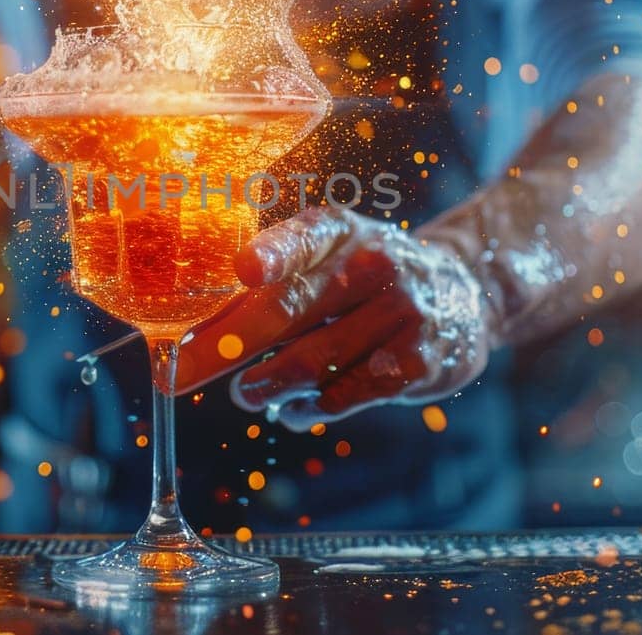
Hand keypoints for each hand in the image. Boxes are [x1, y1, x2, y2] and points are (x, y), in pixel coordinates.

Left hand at [176, 207, 493, 431]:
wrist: (463, 292)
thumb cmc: (365, 278)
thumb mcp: (330, 260)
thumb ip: (271, 288)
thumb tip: (193, 333)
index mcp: (340, 232)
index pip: (304, 239)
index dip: (274, 253)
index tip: (245, 269)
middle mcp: (374, 264)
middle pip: (287, 310)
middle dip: (224, 348)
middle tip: (177, 376)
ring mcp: (400, 313)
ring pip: (311, 361)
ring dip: (264, 385)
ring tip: (246, 395)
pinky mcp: (417, 362)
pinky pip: (343, 395)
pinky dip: (306, 408)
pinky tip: (290, 410)